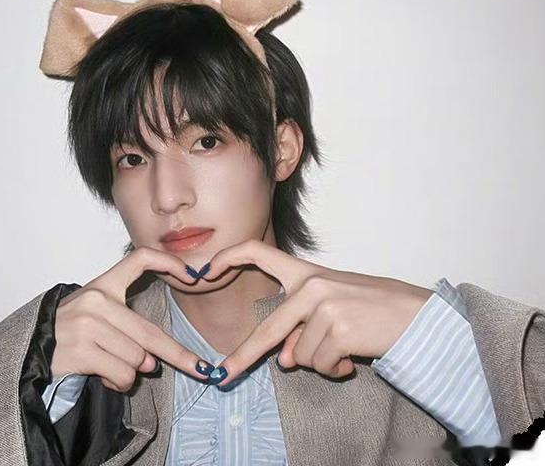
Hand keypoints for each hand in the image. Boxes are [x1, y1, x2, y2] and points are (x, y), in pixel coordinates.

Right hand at [51, 247, 214, 391]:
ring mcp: (87, 324)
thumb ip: (128, 330)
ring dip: (130, 372)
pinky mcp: (80, 350)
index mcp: (102, 285)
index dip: (169, 263)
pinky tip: (103, 375)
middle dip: (179, 355)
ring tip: (108, 366)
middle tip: (200, 369)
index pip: (140, 259)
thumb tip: (152, 361)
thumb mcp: (96, 316)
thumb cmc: (68, 332)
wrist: (28, 349)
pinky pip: (121, 373)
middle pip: (149, 333)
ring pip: (136, 358)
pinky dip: (119, 382)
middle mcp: (96, 300)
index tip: (192, 275)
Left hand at [199, 240, 433, 385]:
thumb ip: (302, 329)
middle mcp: (312, 286)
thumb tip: (281, 360)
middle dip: (244, 356)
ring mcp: (325, 306)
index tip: (207, 270)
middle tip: (224, 374)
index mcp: (308, 272)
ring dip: (319, 361)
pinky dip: (333, 370)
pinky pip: (319, 365)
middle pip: (268, 328)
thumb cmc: (375, 310)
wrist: (419, 315)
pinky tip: (353, 357)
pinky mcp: (338, 330)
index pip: (260, 253)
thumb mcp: (334, 310)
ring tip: (345, 347)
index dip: (229, 257)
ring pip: (299, 355)